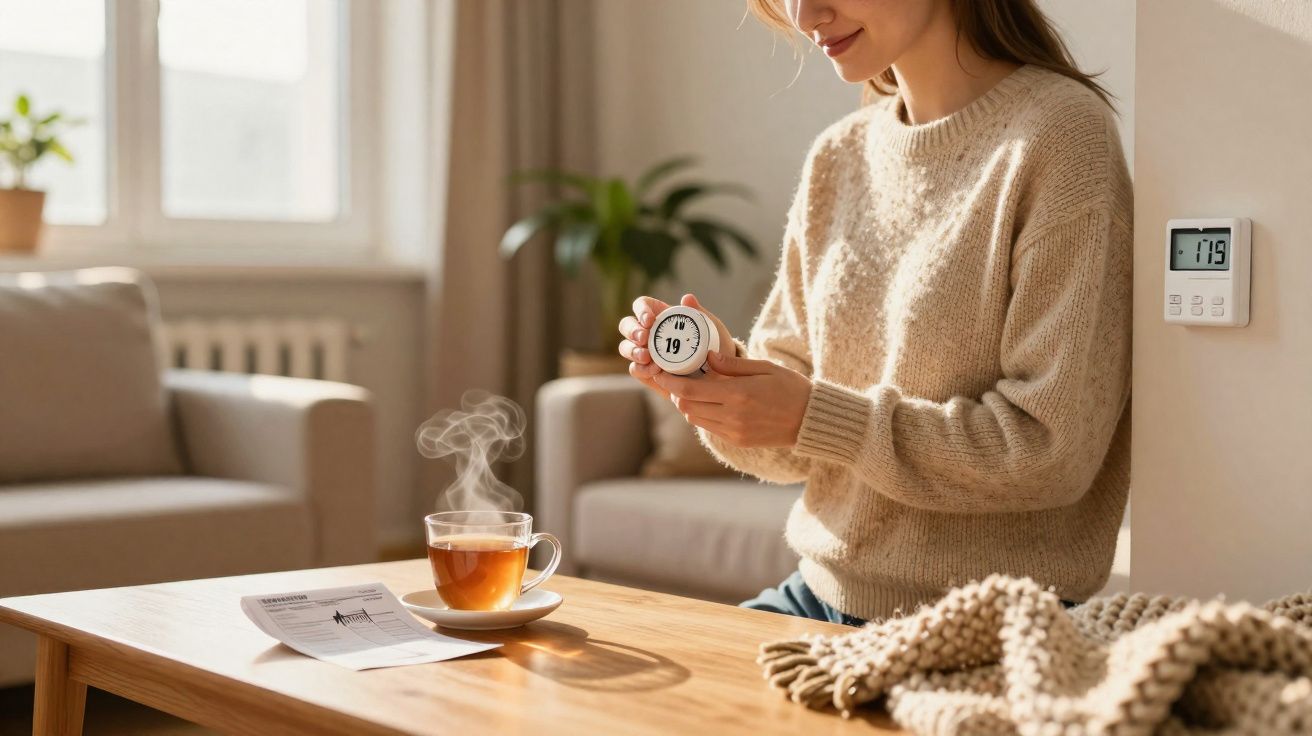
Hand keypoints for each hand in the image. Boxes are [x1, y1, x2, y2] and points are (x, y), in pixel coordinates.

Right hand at [617, 293, 732, 399]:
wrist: (721, 374)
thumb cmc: (715, 345)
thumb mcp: (712, 326)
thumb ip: (699, 312)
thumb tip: (687, 298)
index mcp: (661, 316)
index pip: (641, 305)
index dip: (641, 310)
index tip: (650, 320)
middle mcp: (649, 333)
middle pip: (626, 325)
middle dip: (632, 331)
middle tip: (644, 338)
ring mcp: (645, 353)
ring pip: (626, 347)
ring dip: (632, 350)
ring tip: (647, 357)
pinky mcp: (647, 373)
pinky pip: (635, 369)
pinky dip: (641, 369)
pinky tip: (654, 371)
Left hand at [651, 351, 811, 447]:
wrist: (811, 420)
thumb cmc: (791, 387)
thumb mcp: (765, 367)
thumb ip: (733, 364)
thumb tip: (706, 357)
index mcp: (737, 394)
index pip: (689, 390)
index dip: (668, 382)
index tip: (658, 371)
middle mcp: (732, 416)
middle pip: (686, 406)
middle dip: (674, 392)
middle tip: (672, 377)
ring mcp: (733, 431)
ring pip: (694, 418)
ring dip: (687, 404)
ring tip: (690, 388)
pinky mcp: (737, 440)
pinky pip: (708, 427)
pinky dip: (701, 414)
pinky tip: (708, 402)